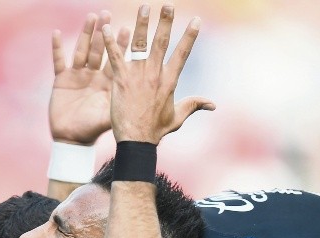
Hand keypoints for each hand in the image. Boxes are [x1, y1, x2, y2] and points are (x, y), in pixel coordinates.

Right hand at [49, 11, 130, 144]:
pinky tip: (56, 33)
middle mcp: (94, 75)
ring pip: (81, 50)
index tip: (127, 28)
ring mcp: (77, 76)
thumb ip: (123, 105)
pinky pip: (58, 61)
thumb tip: (142, 100)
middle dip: (102, 32)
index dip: (120, 44)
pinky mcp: (61, 80)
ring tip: (91, 17)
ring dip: (85, 34)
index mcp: (108, 83)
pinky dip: (57, 48)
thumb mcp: (111, 116)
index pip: (116, 59)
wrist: (72, 140)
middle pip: (98, 49)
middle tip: (107, 14)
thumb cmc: (93, 130)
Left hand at [102, 4, 214, 143]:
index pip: (183, 54)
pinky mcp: (121, 80)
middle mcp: (155, 75)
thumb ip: (194, 105)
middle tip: (168, 5)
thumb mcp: (177, 118)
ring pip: (140, 44)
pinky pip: (115, 57)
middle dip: (166, 22)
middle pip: (162, 43)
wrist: (136, 141)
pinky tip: (106, 27)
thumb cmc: (155, 131)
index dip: (190, 36)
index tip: (196, 20)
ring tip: (144, 7)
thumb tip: (213, 104)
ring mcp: (137, 76)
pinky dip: (111, 41)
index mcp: (169, 81)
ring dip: (142, 24)